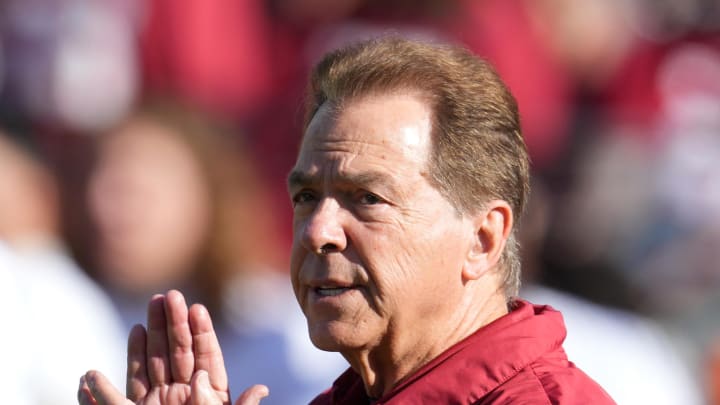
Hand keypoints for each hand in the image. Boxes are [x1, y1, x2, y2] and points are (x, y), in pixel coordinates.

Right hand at [77, 290, 268, 404]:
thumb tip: (258, 387)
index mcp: (211, 397)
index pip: (206, 357)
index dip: (202, 333)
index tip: (197, 309)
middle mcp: (185, 395)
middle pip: (179, 352)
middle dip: (174, 323)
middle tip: (170, 295)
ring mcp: (161, 402)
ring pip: (155, 361)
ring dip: (152, 334)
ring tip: (151, 306)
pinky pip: (132, 385)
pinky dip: (128, 361)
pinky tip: (131, 336)